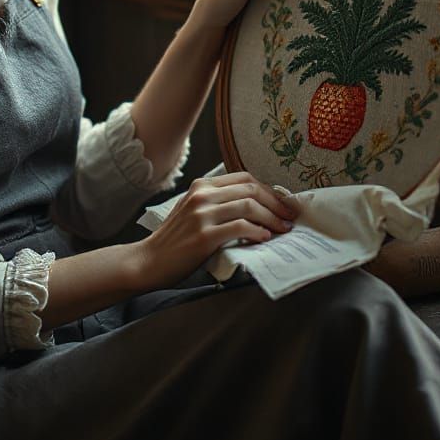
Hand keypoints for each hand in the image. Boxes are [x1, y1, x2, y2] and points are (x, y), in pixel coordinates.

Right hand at [132, 171, 299, 289]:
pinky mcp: (203, 236)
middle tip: (289, 217)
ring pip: (249, 207)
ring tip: (282, 230)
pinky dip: (257, 232)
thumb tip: (257, 206)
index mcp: (202, 186)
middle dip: (276, 204)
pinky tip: (264, 238)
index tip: (283, 204)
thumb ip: (218, 203)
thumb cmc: (175, 239)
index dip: (269, 190)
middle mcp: (202, 195)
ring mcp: (202, 215)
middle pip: (251, 190)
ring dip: (272, 219)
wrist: (149, 260)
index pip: (245, 178)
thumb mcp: (193, 210)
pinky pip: (240, 228)